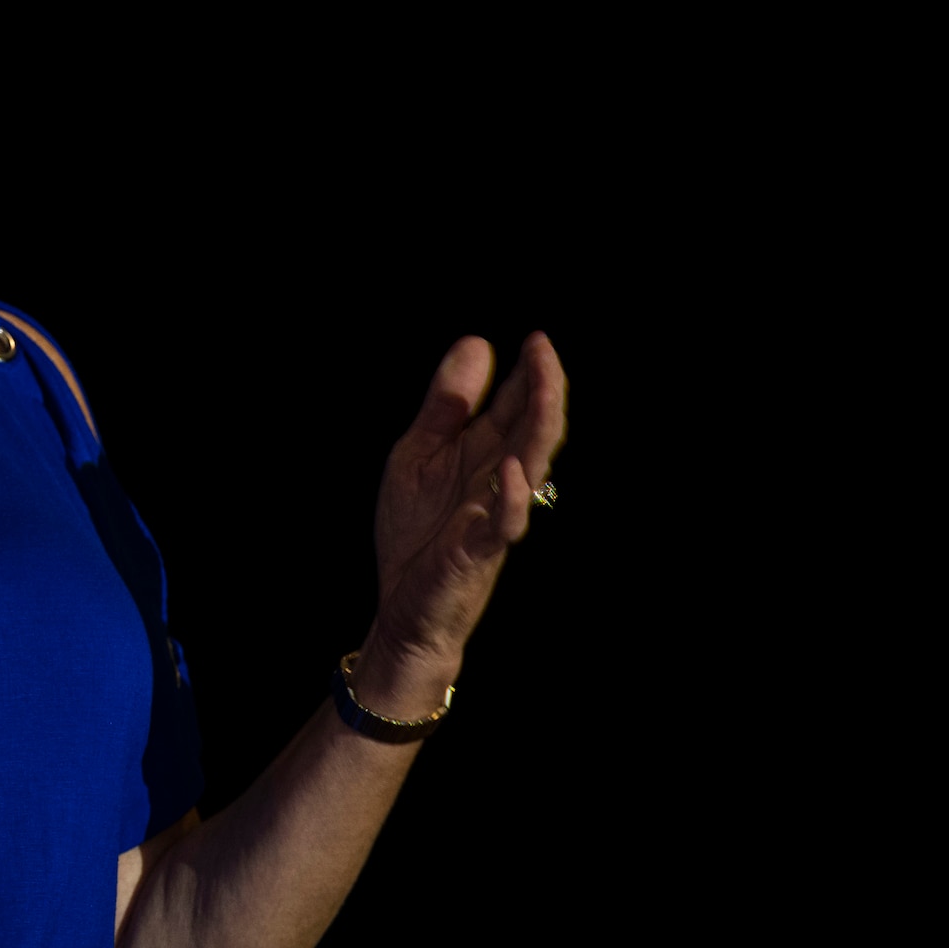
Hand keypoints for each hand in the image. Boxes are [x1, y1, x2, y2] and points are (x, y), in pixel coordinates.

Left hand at [367, 333, 566, 680]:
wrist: (403, 608)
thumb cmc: (416, 533)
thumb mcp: (419, 454)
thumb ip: (446, 406)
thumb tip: (478, 343)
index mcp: (483, 456)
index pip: (513, 408)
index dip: (526, 374)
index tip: (534, 339)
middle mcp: (497, 481)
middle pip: (531, 430)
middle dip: (541, 389)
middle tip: (544, 349)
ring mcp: (492, 515)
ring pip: (530, 467)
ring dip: (539, 428)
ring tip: (545, 387)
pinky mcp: (478, 551)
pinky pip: (503, 524)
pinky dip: (510, 499)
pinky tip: (510, 471)